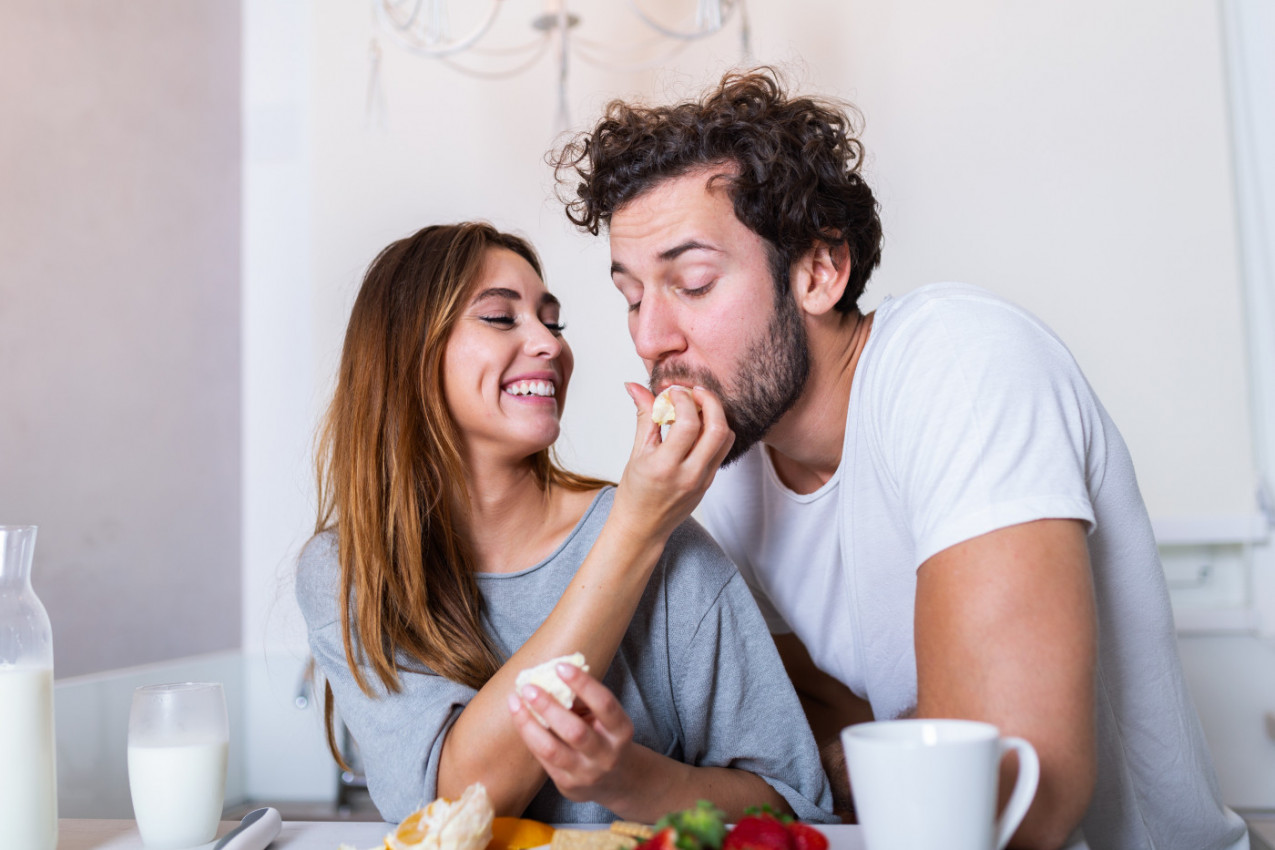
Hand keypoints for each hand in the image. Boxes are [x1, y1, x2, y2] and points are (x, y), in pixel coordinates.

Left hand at [507, 662, 637, 809]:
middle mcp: (606, 755)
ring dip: (529, 724)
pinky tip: (519, 718)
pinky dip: (529, 736)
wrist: (617, 781)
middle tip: (529, 687)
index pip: (605, 704)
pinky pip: (542, 759)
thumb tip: (551, 674)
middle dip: (549, 707)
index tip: (561, 667)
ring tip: (515, 702)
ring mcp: (586, 773)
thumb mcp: (605, 719)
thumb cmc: (605, 737)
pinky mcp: (567, 784)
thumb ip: (585, 700)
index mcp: (621, 731)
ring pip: (552, 749)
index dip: (583, 684)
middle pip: (575, 731)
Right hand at [611, 383, 733, 543]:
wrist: (643, 528)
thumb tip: (635, 386)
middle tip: (695, 391)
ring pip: (726, 438)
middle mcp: (689, 475)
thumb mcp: (636, 453)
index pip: (687, 424)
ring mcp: (703, 480)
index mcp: (665, 467)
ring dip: (716, 415)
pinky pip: (722, 450)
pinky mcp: (710, 482)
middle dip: (710, 401)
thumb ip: (644, 417)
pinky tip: (699, 425)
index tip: (673, 392)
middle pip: (717, 428)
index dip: (683, 400)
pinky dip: (715, 431)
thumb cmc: (635, 493)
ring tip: (698, 406)